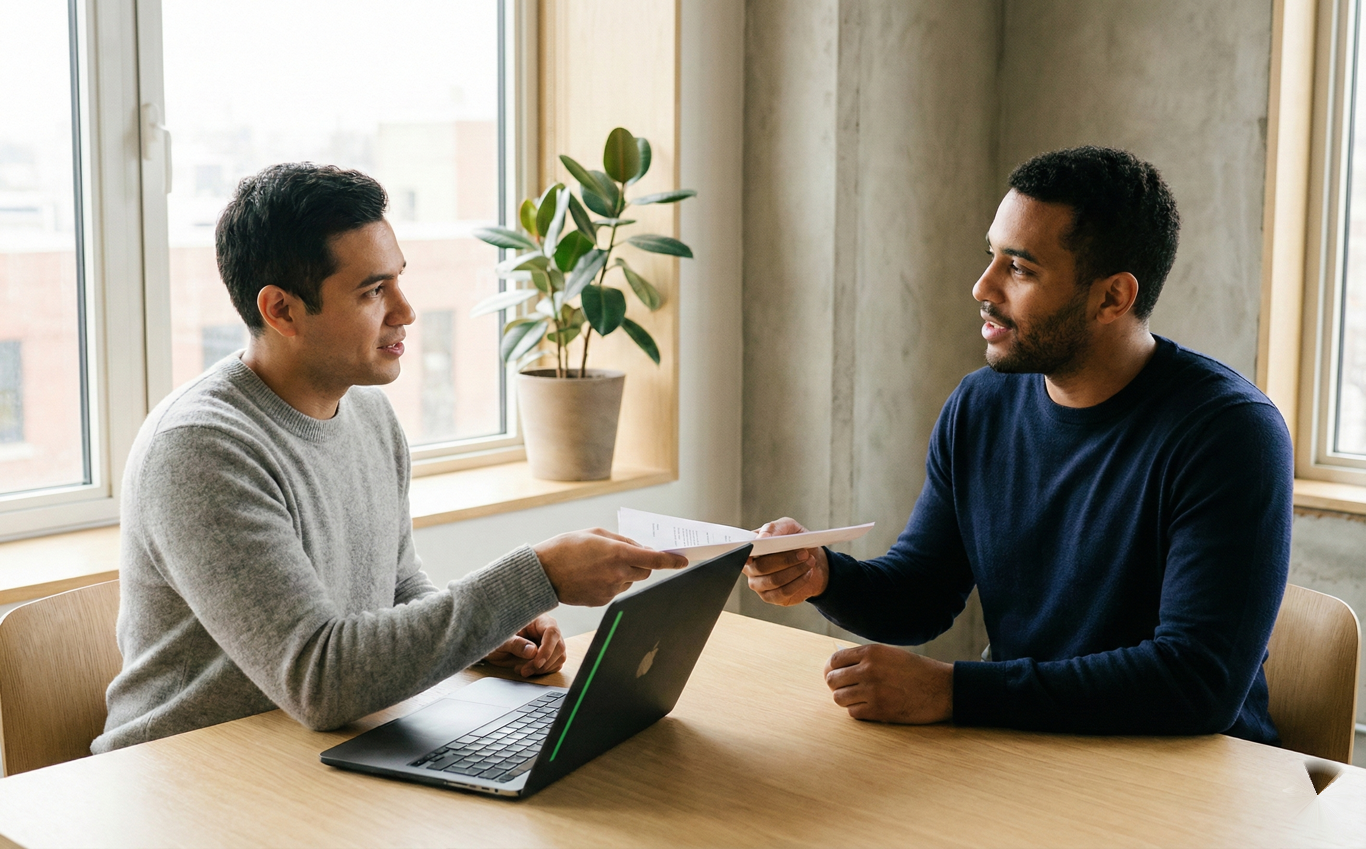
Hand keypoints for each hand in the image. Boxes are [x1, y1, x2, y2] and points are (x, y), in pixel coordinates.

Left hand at [484, 614, 566, 676]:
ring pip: (559, 657)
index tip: (537, 662)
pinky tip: (528, 670)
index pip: (552, 631)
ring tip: (524, 670)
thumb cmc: (495, 638)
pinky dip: (543, 671)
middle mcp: (545, 630)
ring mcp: (548, 642)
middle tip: (526, 670)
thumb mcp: (501, 640)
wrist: (491, 647)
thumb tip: (532, 651)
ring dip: (543, 669)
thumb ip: (515, 644)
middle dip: (544, 662)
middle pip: (559, 646)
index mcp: (536, 620)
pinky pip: (554, 664)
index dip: (547, 648)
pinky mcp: (547, 654)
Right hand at [533, 528, 686, 606]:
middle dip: (642, 564)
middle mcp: (618, 574)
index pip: (654, 560)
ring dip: (624, 573)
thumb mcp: (596, 534)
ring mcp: (610, 591)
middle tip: (627, 555)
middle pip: (645, 572)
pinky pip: (616, 591)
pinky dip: (611, 583)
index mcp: (618, 554)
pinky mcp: (602, 602)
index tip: (683, 561)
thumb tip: (641, 549)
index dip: (672, 561)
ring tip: (599, 565)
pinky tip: (592, 576)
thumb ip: (622, 541)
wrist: (542, 573)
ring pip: (629, 581)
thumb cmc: (567, 547)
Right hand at [743, 517, 828, 605]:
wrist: (811, 560)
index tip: (764, 543)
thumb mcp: (788, 527)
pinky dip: (799, 582)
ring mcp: (759, 584)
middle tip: (803, 553)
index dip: (750, 550)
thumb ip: (774, 528)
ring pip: (774, 580)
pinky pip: (783, 592)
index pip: (742, 551)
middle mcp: (750, 568)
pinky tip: (807, 573)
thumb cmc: (795, 542)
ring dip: (795, 570)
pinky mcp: (770, 597)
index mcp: (750, 548)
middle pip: (761, 567)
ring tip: (809, 561)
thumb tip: (762, 536)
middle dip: (785, 560)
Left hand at [824, 644, 952, 722]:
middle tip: (847, 688)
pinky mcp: (878, 710)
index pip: (835, 660)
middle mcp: (868, 670)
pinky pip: (853, 713)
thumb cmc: (918, 671)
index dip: (831, 669)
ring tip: (858, 698)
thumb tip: (841, 668)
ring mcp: (872, 691)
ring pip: (839, 698)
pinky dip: (858, 711)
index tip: (834, 674)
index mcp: (871, 652)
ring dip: (846, 699)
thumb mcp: (891, 654)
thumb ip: (866, 659)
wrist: (943, 689)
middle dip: (837, 685)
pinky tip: (869, 707)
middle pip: (833, 680)